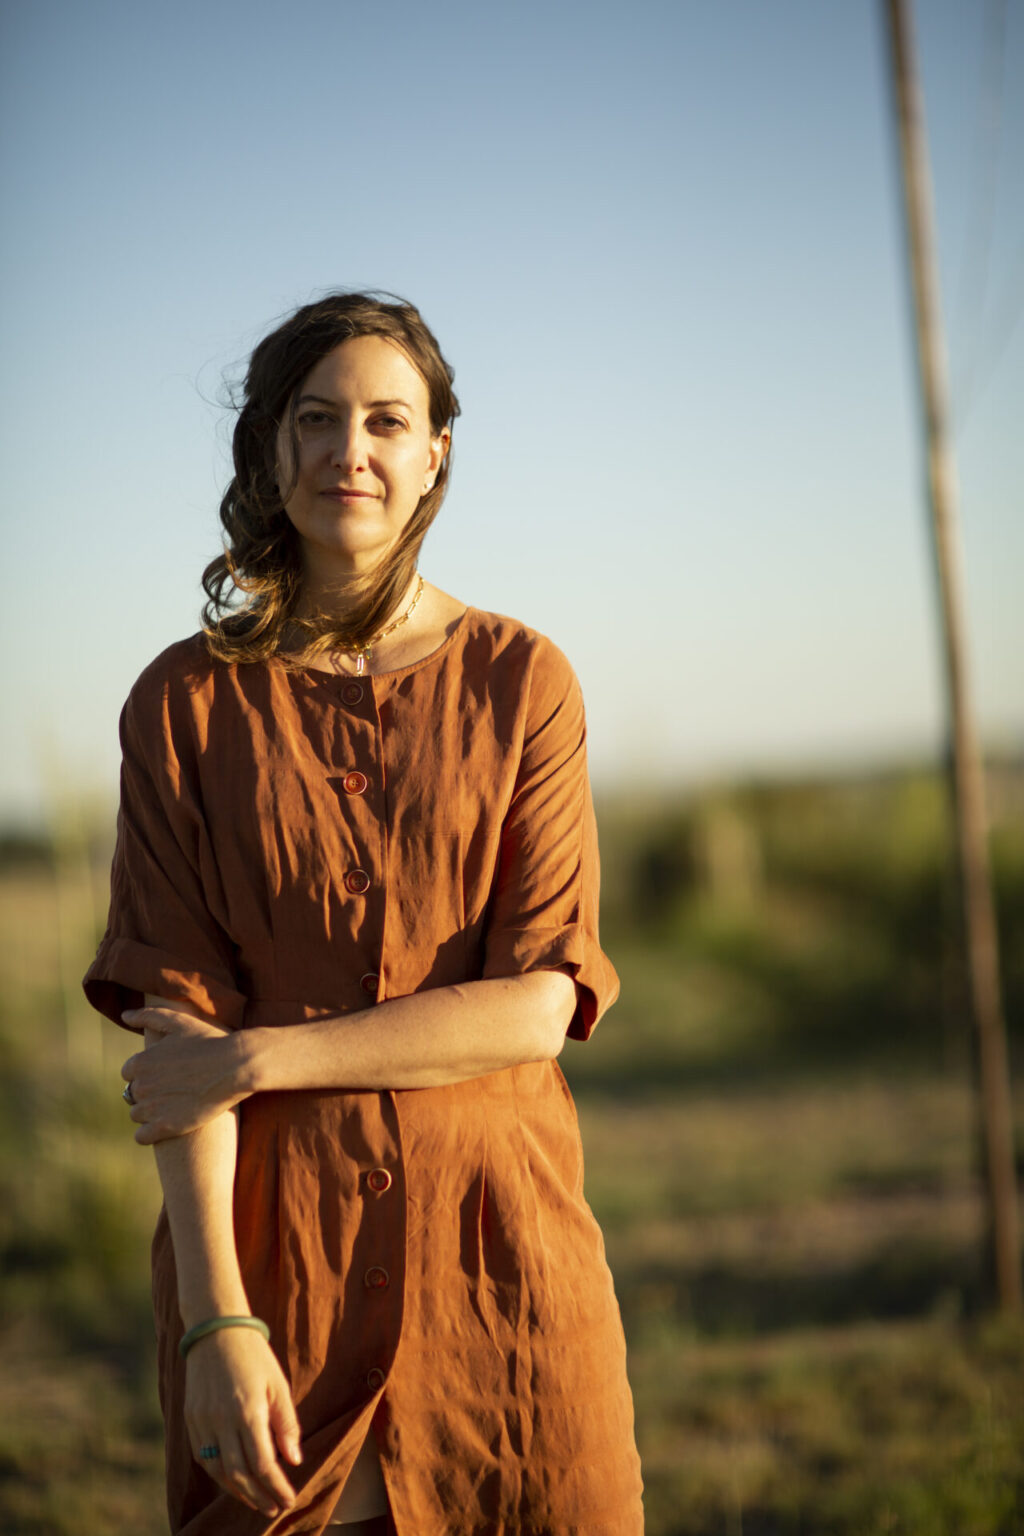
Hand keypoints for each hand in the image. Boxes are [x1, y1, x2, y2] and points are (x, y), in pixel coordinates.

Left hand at [120, 1007, 250, 1142]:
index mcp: (140, 1062)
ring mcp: (152, 1108)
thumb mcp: (179, 1022)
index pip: (129, 1073)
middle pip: (133, 1094)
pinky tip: (167, 1124)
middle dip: (149, 1092)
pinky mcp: (165, 1127)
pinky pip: (142, 1136)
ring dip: (150, 1112)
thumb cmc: (209, 1041)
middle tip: (175, 1088)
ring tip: (175, 1105)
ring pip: (137, 1115)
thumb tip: (124, 1014)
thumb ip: (148, 1016)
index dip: (148, 1072)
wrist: (236, 1066)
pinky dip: (150, 1133)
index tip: (166, 1072)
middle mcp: (141, 1086)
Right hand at [185, 1326, 302, 1518]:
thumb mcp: (278, 1385)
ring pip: (218, 1471)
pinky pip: (203, 1457)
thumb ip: (286, 1424)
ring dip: (238, 1491)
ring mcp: (202, 1421)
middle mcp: (221, 1420)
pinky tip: (233, 1480)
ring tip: (256, 1500)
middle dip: (258, 1496)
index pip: (263, 1463)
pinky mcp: (190, 1420)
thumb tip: (294, 1461)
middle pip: (239, 1474)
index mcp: (247, 1410)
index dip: (276, 1486)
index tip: (289, 1499)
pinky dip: (219, 1474)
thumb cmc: (254, 1356)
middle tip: (274, 1508)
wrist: (216, 1331)